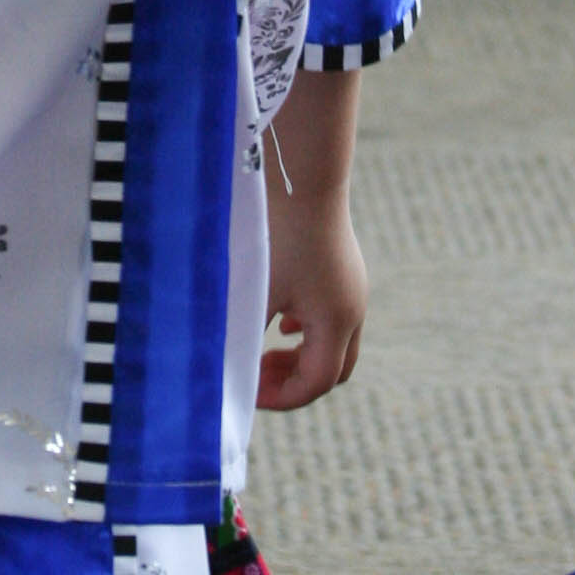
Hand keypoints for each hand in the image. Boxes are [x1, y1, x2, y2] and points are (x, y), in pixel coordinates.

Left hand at [256, 190, 367, 410]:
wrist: (303, 176)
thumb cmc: (279, 235)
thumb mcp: (257, 289)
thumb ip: (243, 333)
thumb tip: (221, 370)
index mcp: (336, 321)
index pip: (316, 382)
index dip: (281, 397)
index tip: (247, 392)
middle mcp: (353, 308)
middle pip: (333, 369)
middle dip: (295, 381)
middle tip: (258, 376)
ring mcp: (352, 287)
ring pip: (334, 342)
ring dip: (300, 355)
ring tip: (264, 350)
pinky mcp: (343, 269)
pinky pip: (332, 316)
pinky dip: (306, 330)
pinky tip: (280, 320)